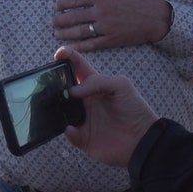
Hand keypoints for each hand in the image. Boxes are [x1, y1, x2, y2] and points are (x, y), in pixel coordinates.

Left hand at [52, 0, 171, 50]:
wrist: (155, 18)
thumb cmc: (137, 0)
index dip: (63, 3)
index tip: (56, 6)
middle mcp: (101, 11)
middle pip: (75, 16)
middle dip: (60, 20)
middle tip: (51, 22)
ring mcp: (105, 27)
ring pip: (80, 31)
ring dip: (66, 33)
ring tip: (56, 34)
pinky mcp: (111, 40)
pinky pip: (91, 44)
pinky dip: (80, 46)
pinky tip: (70, 47)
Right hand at [56, 47, 158, 166]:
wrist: (143, 139)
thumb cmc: (135, 108)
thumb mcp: (121, 85)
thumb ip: (98, 82)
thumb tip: (73, 91)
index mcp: (94, 85)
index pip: (78, 67)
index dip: (68, 57)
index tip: (58, 53)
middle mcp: (85, 101)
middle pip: (63, 89)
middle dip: (54, 84)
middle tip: (49, 82)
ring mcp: (82, 119)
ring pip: (61, 111)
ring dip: (56, 108)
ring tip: (56, 105)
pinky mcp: (83, 137)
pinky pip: (70, 134)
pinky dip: (68, 131)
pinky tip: (71, 128)